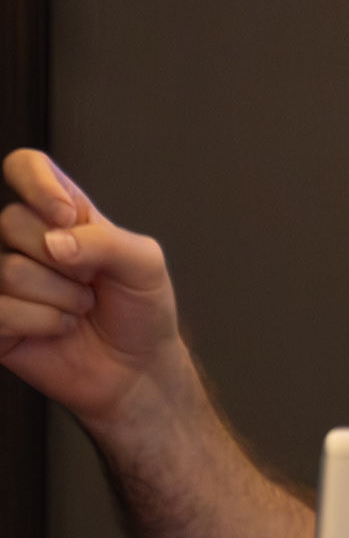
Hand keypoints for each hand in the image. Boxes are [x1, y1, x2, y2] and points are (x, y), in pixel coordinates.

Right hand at [0, 149, 185, 432]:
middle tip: (89, 281)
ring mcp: (8, 282)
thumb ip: (105, 240)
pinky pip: (0, 311)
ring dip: (60, 297)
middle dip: (65, 260)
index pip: (25, 167)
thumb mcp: (144, 263)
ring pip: (10, 270)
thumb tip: (54, 242)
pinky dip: (42, 323)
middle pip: (11, 221)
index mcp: (64, 215)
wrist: (138, 369)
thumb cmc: (142, 311)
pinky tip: (59, 328)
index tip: (67, 217)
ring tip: (79, 309)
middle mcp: (29, 242)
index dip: (36, 184)